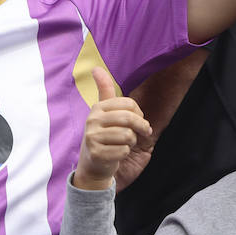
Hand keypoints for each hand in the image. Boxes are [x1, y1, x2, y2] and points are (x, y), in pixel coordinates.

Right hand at [73, 68, 151, 190]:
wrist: (92, 166)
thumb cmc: (103, 136)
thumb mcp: (104, 113)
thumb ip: (104, 91)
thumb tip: (95, 68)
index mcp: (97, 108)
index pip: (129, 104)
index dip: (140, 114)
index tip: (140, 121)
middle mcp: (92, 120)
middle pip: (129, 119)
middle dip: (141, 128)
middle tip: (143, 133)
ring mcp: (92, 137)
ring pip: (127, 136)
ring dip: (131, 142)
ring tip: (125, 144)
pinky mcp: (96, 153)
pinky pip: (123, 151)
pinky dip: (124, 154)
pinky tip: (117, 154)